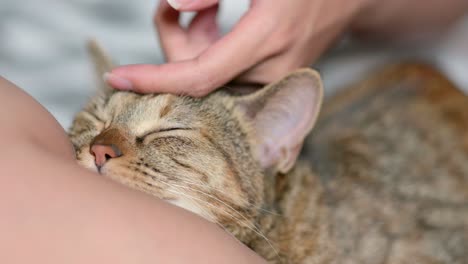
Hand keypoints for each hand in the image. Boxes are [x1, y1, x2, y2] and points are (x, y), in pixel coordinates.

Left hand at [105, 0, 369, 95]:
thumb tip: (176, 3)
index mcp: (269, 36)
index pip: (199, 75)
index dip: (155, 80)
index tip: (116, 78)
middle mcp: (272, 69)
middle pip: (198, 73)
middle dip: (176, 37)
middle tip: (181, 3)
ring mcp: (273, 79)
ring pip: (210, 74)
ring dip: (193, 39)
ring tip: (209, 5)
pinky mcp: (272, 79)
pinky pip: (226, 74)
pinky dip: (209, 48)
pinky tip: (215, 20)